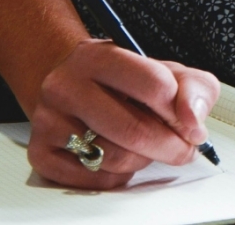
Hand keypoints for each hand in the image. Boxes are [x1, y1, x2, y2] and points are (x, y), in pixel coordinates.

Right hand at [27, 39, 220, 188]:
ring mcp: (49, 119)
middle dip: (170, 146)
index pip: (153, 84)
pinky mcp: (42, 152)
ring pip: (116, 158)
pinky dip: (118, 175)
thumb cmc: (124, 84)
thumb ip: (192, 89)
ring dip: (142, 159)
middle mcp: (65, 85)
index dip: (180, 111)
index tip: (187, 122)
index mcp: (98, 56)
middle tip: (181, 147)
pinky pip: (97, 179)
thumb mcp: (165, 72)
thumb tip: (193, 121)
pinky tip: (116, 155)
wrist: (72, 87)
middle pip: (135, 130)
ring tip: (142, 145)